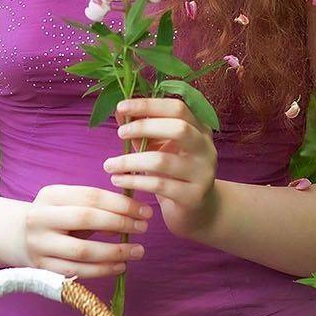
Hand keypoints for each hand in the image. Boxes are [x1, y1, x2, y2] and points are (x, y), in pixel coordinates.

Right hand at [11, 184, 153, 278]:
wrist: (18, 237)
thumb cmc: (55, 218)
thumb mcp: (68, 204)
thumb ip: (96, 206)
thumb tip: (133, 214)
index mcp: (50, 195)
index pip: (91, 196)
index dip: (121, 203)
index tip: (144, 210)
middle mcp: (41, 218)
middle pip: (86, 219)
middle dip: (120, 223)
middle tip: (143, 228)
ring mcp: (40, 245)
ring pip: (83, 250)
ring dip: (115, 251)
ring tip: (138, 251)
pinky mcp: (43, 268)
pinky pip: (78, 271)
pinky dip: (102, 270)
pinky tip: (120, 266)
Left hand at [104, 97, 218, 240]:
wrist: (196, 210)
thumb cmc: (172, 172)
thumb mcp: (158, 146)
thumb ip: (142, 128)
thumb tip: (119, 110)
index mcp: (199, 128)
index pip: (177, 108)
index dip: (148, 105)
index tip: (121, 106)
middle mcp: (206, 148)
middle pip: (179, 129)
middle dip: (144, 127)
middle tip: (119, 133)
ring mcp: (202, 173)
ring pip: (163, 161)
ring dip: (130, 161)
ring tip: (109, 164)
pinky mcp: (193, 196)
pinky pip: (159, 185)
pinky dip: (134, 181)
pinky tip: (118, 180)